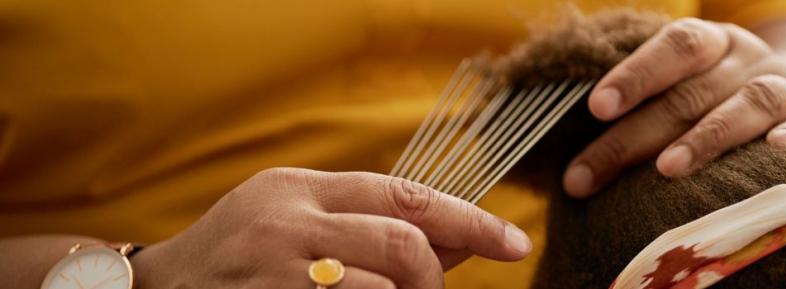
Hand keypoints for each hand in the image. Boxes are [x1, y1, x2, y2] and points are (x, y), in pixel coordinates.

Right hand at [130, 169, 530, 288]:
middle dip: (433, 275)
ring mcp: (274, 268)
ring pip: (379, 287)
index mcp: (301, 187)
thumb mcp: (300, 222)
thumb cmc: (242, 257)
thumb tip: (465, 240)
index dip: (469, 219)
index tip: (514, 243)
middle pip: (402, 241)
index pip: (405, 194)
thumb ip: (374, 227)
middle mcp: (288, 219)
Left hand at [564, 18, 785, 196]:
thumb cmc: (722, 105)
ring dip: (706, 136)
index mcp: (711, 44)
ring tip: (668, 168)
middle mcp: (749, 59)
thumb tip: (575, 163)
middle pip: (690, 92)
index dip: (635, 74)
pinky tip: (775, 149)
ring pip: (748, 105)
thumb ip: (643, 112)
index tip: (597, 108)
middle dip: (635, 135)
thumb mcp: (687, 93)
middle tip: (589, 174)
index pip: (674, 46)